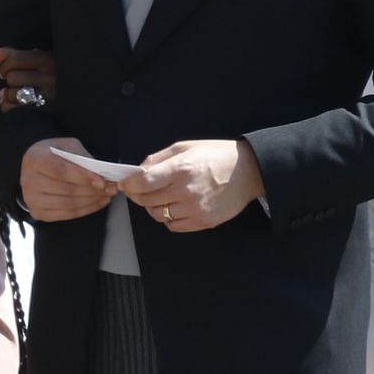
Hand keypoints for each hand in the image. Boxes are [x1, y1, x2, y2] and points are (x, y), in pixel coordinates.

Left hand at [0, 46, 57, 111]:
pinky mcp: (43, 113)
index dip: (4, 65)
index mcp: (48, 61)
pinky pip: (14, 110)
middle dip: (8, 80)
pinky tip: (15, 105)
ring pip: (11, 94)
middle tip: (14, 83)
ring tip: (15, 94)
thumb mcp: (38, 60)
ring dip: (8, 95)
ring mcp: (47, 97)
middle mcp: (49, 78)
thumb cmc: (50, 74)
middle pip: (12, 77)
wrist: (72, 97)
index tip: (6, 70)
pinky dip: (9, 107)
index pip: (14, 59)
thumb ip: (13, 54)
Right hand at [19, 138, 117, 221]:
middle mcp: (29, 181)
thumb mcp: (65, 146)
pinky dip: (85, 210)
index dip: (83, 177)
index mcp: (35, 160)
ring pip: (68, 204)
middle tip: (111, 188)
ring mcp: (32, 199)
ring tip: (107, 196)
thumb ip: (81, 157)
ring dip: (92, 201)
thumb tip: (100, 173)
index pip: (61, 171)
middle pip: (67, 190)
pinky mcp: (38, 213)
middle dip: (93, 191)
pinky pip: (66, 215)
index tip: (102, 181)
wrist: (33, 167)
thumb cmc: (51, 154)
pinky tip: (96, 203)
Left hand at [120, 139, 263, 232]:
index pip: (143, 182)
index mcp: (180, 168)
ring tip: (160, 197)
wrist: (248, 171)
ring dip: (153, 207)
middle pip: (147, 200)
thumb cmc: (215, 155)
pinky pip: (173, 226)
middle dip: (138, 195)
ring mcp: (195, 209)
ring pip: (158, 215)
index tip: (125, 183)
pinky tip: (175, 207)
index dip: (129, 184)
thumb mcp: (185, 147)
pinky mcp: (203, 222)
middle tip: (139, 190)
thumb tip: (138, 170)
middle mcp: (186, 191)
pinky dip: (168, 218)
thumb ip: (158, 159)